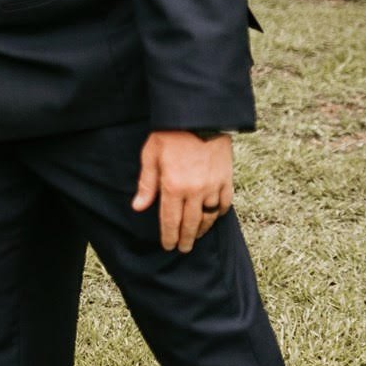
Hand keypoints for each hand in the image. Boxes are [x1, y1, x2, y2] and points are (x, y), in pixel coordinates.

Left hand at [132, 130, 234, 252]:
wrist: (198, 116)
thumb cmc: (169, 134)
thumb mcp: (150, 156)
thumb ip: (146, 184)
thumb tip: (138, 208)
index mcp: (173, 186)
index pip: (170, 220)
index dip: (169, 236)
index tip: (168, 246)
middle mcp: (195, 191)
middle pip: (190, 223)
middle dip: (186, 239)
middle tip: (183, 249)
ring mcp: (213, 186)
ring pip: (209, 216)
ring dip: (202, 229)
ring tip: (196, 236)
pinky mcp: (226, 178)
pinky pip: (225, 203)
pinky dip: (219, 213)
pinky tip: (214, 217)